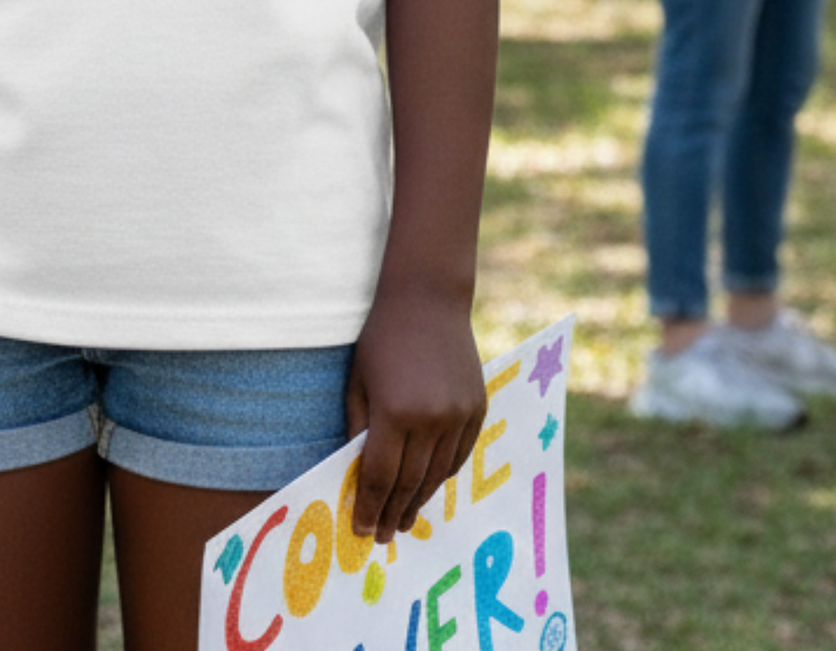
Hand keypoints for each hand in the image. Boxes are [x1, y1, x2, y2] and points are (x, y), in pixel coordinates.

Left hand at [343, 292, 485, 544]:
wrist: (428, 299)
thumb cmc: (382, 337)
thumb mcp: (358, 381)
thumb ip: (358, 428)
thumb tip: (357, 474)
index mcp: (394, 412)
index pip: (380, 476)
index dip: (369, 507)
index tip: (362, 531)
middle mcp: (430, 420)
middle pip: (409, 483)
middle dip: (393, 513)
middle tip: (383, 536)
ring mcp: (458, 416)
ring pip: (437, 475)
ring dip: (419, 501)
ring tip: (404, 519)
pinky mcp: (477, 409)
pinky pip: (459, 456)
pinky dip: (442, 476)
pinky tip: (428, 486)